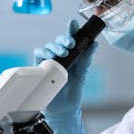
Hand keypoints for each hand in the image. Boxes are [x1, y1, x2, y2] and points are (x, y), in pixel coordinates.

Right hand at [34, 19, 98, 133]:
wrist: (63, 109)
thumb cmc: (73, 92)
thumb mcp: (83, 74)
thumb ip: (86, 59)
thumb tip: (94, 44)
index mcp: (72, 55)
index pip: (72, 39)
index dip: (72, 30)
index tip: (74, 24)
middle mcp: (60, 56)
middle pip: (60, 40)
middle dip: (65, 38)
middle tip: (71, 43)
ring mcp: (49, 60)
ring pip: (49, 45)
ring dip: (56, 46)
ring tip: (63, 53)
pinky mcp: (39, 66)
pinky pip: (39, 53)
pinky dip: (44, 52)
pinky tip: (51, 56)